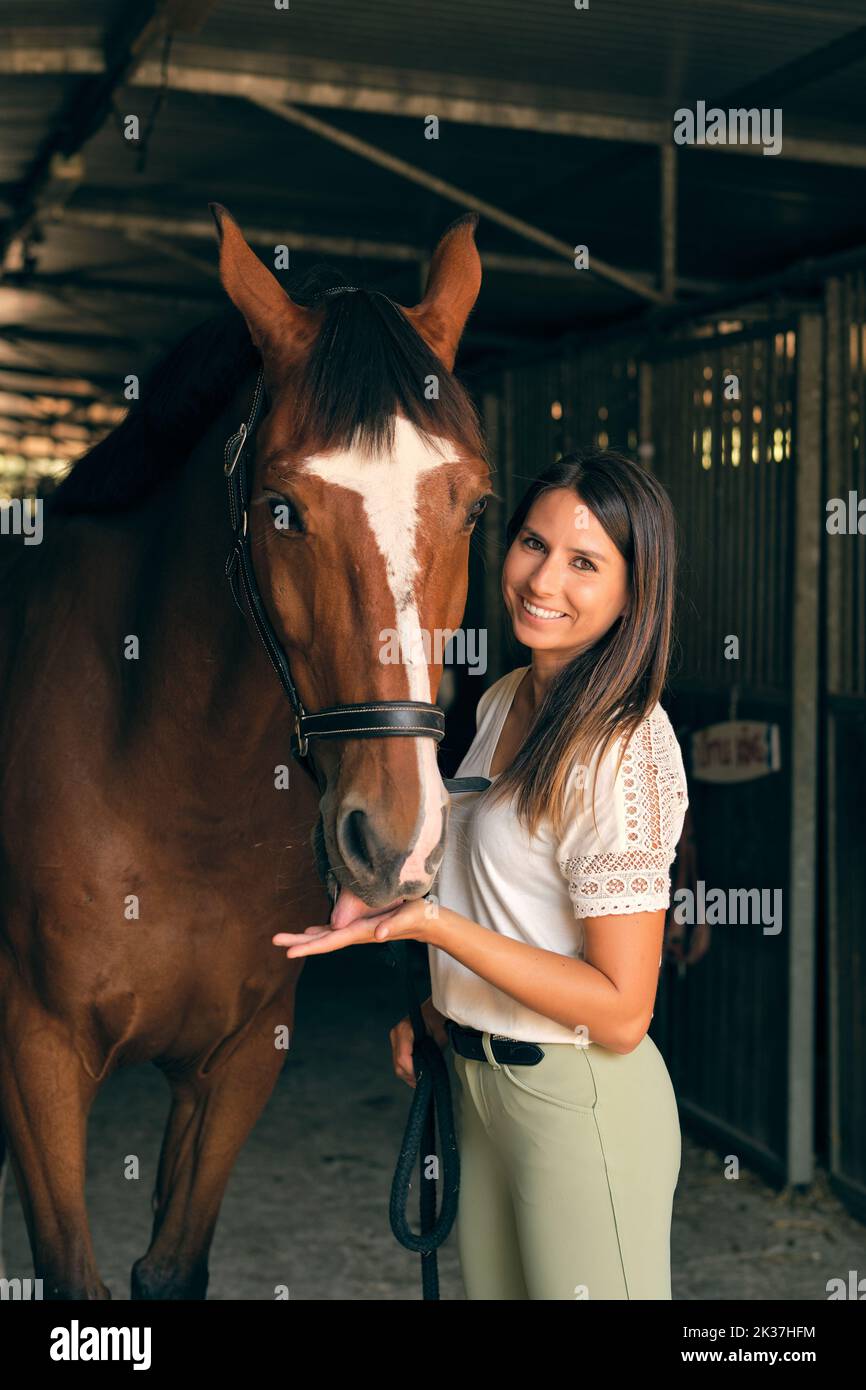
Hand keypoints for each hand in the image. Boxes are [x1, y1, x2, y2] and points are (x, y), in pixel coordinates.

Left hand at [272, 894, 440, 958]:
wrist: (428, 922)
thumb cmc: (419, 917)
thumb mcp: (408, 917)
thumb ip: (395, 925)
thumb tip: (380, 934)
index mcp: (363, 932)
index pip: (331, 942)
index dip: (309, 947)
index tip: (288, 953)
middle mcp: (356, 934)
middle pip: (322, 941)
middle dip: (298, 942)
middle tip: (274, 940)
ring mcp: (358, 931)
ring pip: (326, 936)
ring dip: (305, 938)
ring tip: (285, 938)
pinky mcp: (361, 926)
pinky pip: (335, 931)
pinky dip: (320, 931)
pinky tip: (311, 931)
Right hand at [390, 998, 450, 1087]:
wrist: (436, 1009)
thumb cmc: (440, 1019)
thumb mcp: (440, 1036)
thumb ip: (433, 1054)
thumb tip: (428, 1071)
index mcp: (405, 1029)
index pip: (403, 1058)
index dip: (413, 1071)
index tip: (424, 1077)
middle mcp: (396, 1033)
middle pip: (398, 1065)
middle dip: (411, 1076)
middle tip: (425, 1080)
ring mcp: (395, 1038)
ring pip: (397, 1066)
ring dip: (409, 1074)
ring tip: (423, 1077)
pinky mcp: (397, 1042)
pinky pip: (399, 1061)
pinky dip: (408, 1069)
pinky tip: (418, 1071)